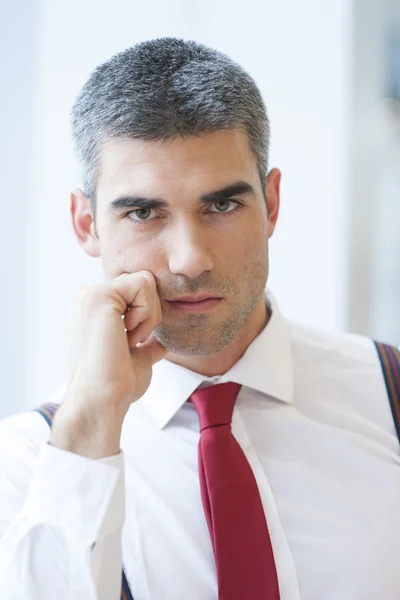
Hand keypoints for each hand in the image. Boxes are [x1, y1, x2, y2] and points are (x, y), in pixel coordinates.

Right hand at [50, 271, 166, 456]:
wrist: (103, 400)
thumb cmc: (118, 384)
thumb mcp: (138, 357)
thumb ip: (146, 344)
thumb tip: (161, 344)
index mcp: (95, 308)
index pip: (138, 289)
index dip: (148, 314)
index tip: (132, 343)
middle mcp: (88, 297)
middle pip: (144, 281)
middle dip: (150, 313)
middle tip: (132, 341)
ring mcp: (90, 294)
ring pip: (145, 281)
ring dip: (148, 315)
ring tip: (128, 340)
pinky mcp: (98, 296)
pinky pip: (142, 285)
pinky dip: (146, 313)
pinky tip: (127, 335)